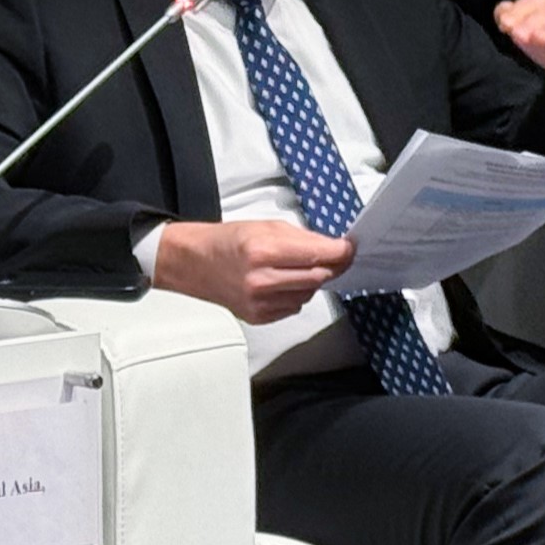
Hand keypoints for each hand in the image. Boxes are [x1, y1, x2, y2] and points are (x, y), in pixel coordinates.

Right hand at [151, 218, 350, 323]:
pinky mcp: (259, 317)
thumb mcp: (266, 227)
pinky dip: (296, 295)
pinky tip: (281, 283)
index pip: (317, 255)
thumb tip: (334, 248)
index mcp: (263, 251)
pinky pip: (294, 307)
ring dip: (311, 281)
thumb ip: (302, 238)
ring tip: (295, 268)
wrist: (194, 264)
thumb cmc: (227, 242)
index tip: (349, 249)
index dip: (340, 252)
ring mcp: (260, 303)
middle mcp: (261, 280)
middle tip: (333, 257)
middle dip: (330, 266)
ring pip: (309, 294)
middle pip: (318, 277)